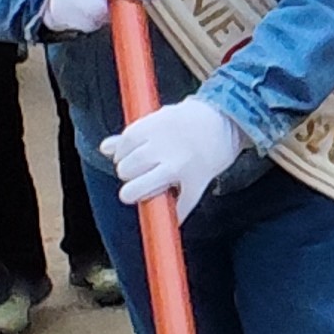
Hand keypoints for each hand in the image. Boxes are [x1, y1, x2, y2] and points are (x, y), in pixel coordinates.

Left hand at [102, 97, 245, 222]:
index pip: (122, 147)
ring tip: (149, 190)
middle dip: (129, 175)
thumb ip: (132, 135)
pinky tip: (174, 212)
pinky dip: (176, 215)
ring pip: (141, 189)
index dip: (122, 156)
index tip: (129, 158)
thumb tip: (105, 148)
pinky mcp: (196, 181)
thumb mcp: (159, 118)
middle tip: (139, 174)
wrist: (229, 119)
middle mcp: (163, 146)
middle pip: (126, 169)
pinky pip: (179, 206)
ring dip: (141, 194)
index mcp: (153, 127)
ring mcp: (179, 165)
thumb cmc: (191, 120)